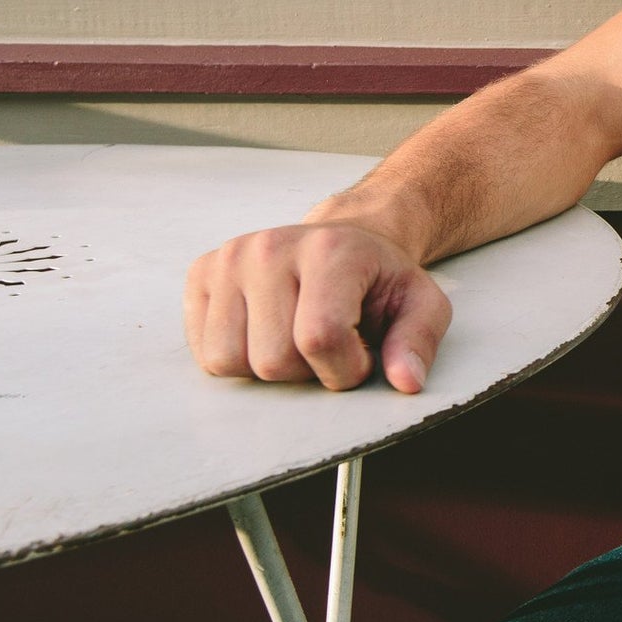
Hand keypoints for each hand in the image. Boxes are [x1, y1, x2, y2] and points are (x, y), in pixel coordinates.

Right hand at [184, 222, 451, 392]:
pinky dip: (237, 358)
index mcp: (330, 250)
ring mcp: (229, 258)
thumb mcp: (420, 305)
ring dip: (269, 369)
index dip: (345, 368)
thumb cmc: (378, 280)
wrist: (343, 238)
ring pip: (229, 361)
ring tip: (296, 338)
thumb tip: (405, 382)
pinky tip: (265, 332)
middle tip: (328, 344)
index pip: (320, 338)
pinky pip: (204, 352)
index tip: (362, 355)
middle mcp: (270, 247)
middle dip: (307, 372)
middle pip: (272, 360)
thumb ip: (417, 342)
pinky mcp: (201, 273)